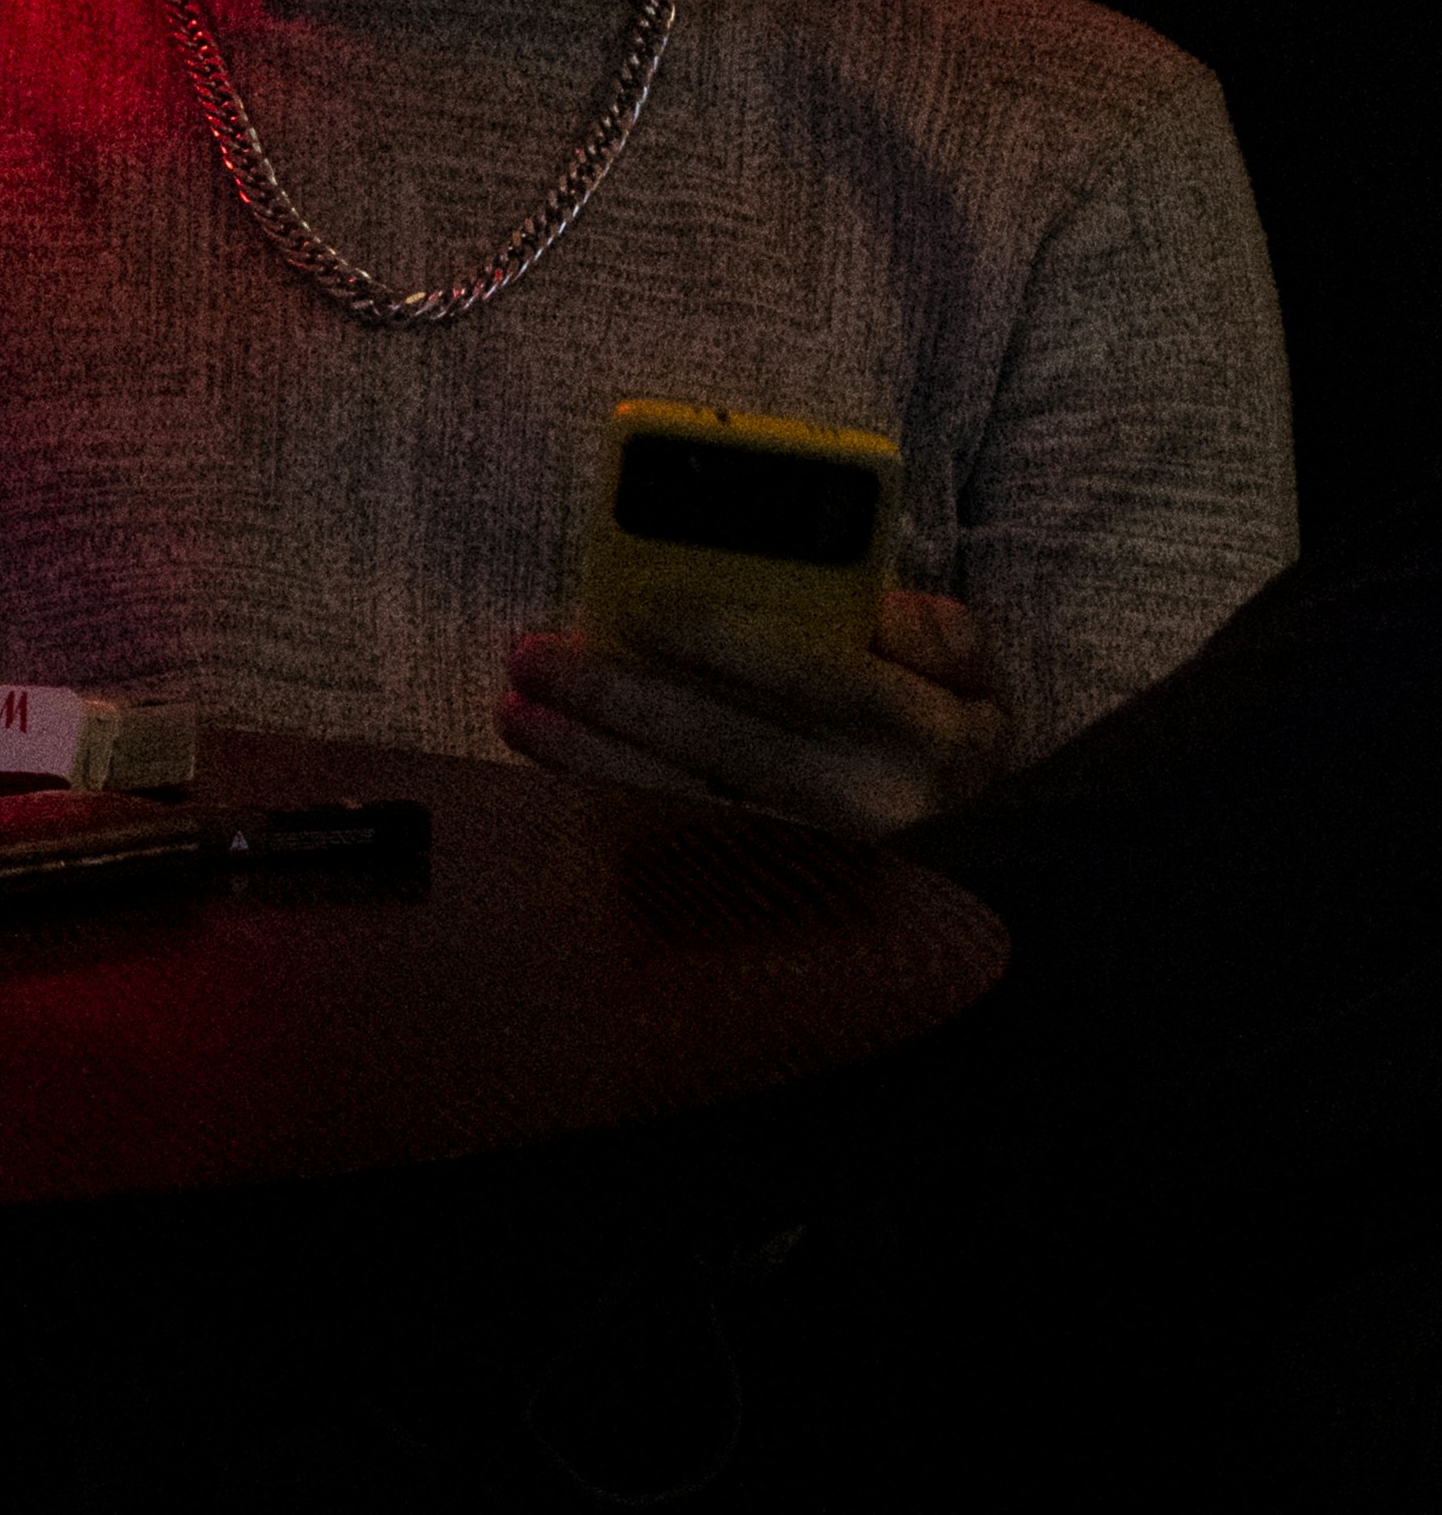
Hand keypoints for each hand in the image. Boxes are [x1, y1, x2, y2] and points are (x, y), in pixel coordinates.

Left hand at [496, 586, 1010, 841]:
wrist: (997, 890)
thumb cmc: (957, 753)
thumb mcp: (979, 684)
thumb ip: (936, 633)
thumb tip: (873, 603)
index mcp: (928, 735)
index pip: (806, 673)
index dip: (713, 637)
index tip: (629, 608)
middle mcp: (874, 810)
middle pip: (723, 744)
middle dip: (618, 697)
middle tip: (531, 656)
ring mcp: (827, 873)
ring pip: (689, 807)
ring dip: (592, 760)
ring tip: (517, 712)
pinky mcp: (786, 911)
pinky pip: (685, 855)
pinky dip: (615, 813)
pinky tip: (556, 777)